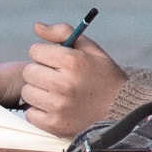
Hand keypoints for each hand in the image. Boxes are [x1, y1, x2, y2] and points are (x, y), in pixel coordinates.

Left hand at [19, 22, 126, 137]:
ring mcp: (59, 106)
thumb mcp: (92, 49)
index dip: (45, 54)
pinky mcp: (55, 125)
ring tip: (56, 93)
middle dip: (40, 72)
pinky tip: (56, 107)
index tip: (56, 61)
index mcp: (72, 62)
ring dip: (38, 91)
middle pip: (28, 72)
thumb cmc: (105, 77)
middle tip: (56, 77)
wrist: (123, 111)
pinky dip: (40, 111)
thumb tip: (37, 26)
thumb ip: (63, 32)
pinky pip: (31, 114)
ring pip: (27, 92)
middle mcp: (64, 84)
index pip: (35, 51)